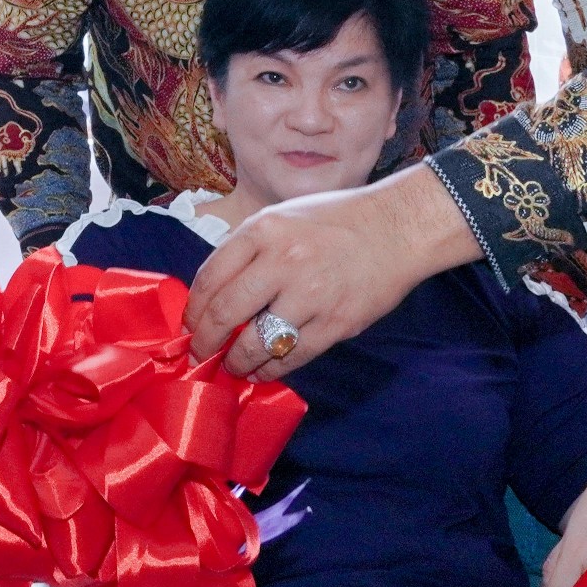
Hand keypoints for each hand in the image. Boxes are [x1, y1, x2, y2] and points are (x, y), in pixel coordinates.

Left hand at [183, 165, 476, 378]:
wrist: (397, 227)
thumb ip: (249, 248)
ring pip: (256, 341)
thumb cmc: (335, 220)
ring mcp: (310, 294)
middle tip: (198, 353)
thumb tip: (214, 292)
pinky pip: (292, 356)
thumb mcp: (282, 216)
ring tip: (231, 366)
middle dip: (205, 340)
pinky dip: (270, 368)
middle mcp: (283, 260)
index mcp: (263, 230)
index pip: (211, 276)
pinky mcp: (335, 323)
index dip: (194, 308)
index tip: (189, 325)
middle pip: (226, 312)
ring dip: (236, 360)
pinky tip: (261, 370)